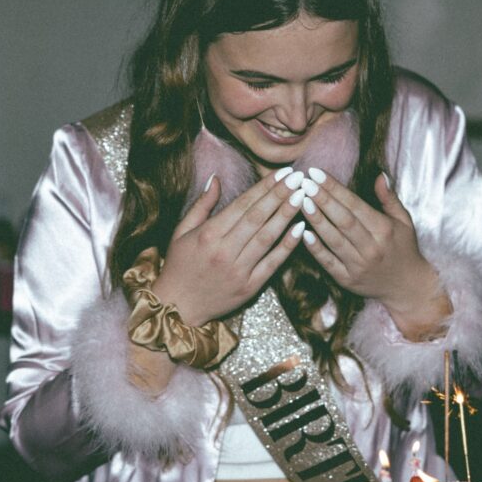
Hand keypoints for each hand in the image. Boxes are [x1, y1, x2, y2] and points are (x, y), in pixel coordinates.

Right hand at [152, 169, 306, 324]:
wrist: (177, 308)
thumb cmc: (179, 266)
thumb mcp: (181, 232)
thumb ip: (202, 205)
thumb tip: (216, 178)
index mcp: (208, 234)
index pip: (243, 205)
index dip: (264, 187)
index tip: (282, 173)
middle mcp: (224, 251)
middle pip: (258, 217)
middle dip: (280, 195)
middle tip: (299, 178)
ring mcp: (239, 270)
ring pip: (267, 237)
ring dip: (287, 215)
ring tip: (303, 196)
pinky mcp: (250, 287)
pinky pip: (273, 263)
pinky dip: (288, 246)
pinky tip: (301, 229)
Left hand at [299, 169, 450, 339]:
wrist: (407, 287)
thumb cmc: (404, 249)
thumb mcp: (404, 221)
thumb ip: (389, 198)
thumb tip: (379, 175)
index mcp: (384, 229)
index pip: (355, 204)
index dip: (334, 188)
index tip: (316, 173)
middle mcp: (371, 247)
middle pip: (343, 220)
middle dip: (322, 200)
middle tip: (304, 182)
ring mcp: (358, 265)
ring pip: (333, 239)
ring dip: (316, 220)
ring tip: (300, 201)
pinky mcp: (347, 280)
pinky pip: (327, 262)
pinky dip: (315, 248)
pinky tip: (302, 232)